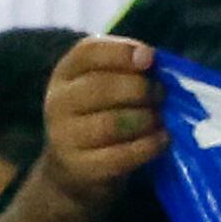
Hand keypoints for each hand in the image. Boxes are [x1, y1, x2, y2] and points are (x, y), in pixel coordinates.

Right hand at [39, 39, 169, 213]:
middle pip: (102, 87)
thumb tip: (154, 59)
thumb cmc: (102, 116)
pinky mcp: (81, 167)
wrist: (74, 169)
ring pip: (112, 123)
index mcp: (66, 73)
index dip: (121, 52)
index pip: (88, 52)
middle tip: (161, 95)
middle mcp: (58, 102)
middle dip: (141, 89)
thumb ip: (128, 70)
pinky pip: (121, 154)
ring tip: (160, 119)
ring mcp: (64, 136)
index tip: (149, 59)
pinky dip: (149, 146)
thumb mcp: (107, 86)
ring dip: (147, 119)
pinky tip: (162, 139)